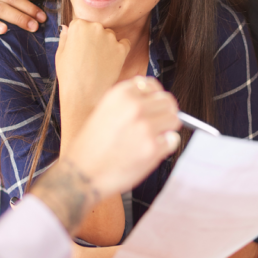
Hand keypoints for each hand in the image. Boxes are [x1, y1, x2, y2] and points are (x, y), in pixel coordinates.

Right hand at [31, 77, 178, 231]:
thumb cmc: (90, 147)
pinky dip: (165, 146)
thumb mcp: (104, 110)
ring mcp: (146, 127)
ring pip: (175, 119)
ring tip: (152, 138)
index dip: (155, 97)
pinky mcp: (153, 148)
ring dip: (167, 128)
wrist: (82, 173)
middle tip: (158, 123)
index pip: (152, 85)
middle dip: (165, 112)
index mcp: (121, 94)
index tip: (154, 105)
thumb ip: (129, 102)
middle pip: (168, 101)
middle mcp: (135, 106)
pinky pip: (173, 140)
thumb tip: (153, 100)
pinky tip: (148, 150)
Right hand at [56, 20, 130, 140]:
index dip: (80, 39)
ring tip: (99, 64)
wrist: (83, 96)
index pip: (81, 25)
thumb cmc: (69, 76)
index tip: (79, 51)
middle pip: (97, 28)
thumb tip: (67, 28)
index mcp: (78, 25)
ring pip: (110, 36)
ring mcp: (110, 38)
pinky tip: (110, 63)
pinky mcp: (121, 49)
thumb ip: (65, 38)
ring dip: (107, 45)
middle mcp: (95, 27)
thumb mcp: (60, 55)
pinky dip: (119, 51)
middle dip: (94, 40)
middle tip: (89, 59)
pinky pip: (124, 44)